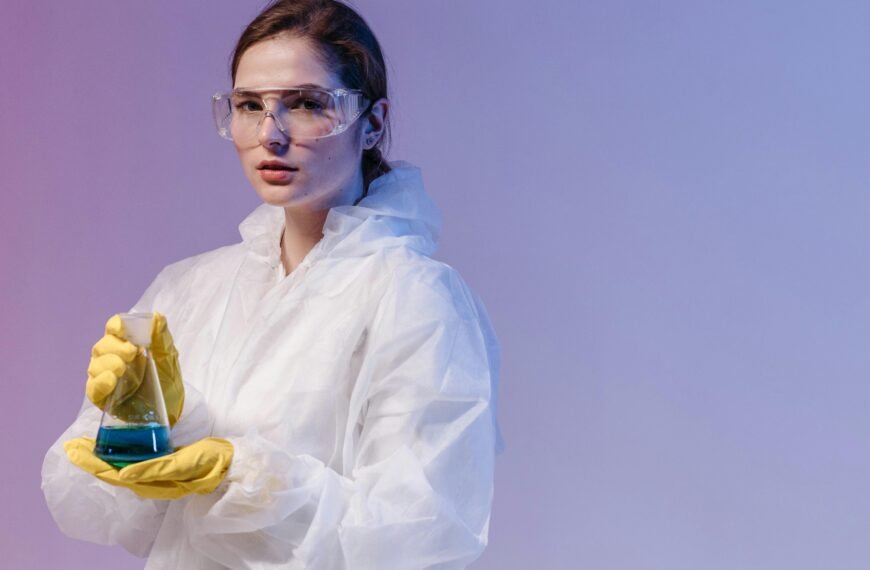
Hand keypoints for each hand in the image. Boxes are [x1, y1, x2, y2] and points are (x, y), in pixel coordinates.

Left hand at [64, 437, 233, 499]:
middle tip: (73, 445)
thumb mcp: (184, 463)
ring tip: (86, 446)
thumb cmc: (210, 461)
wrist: (230, 464)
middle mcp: (149, 482)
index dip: (93, 464)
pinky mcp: (162, 467)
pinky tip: (114, 449)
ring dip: (102, 458)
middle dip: (91, 460)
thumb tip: (124, 474)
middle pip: (113, 472)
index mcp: (153, 483)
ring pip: (121, 468)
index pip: (114, 475)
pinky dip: (119, 456)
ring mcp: (155, 476)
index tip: (75, 450)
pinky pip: (133, 464)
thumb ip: (155, 470)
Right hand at [86, 312, 184, 425]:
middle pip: (102, 346)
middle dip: (115, 348)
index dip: (116, 326)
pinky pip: (93, 388)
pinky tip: (111, 380)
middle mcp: (110, 358)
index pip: (113, 328)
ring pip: (95, 366)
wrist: (172, 409)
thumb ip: (162, 337)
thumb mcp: (168, 357)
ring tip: (121, 368)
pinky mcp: (102, 397)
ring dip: (107, 364)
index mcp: (125, 343)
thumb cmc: (167, 379)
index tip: (122, 329)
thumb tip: (157, 316)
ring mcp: (104, 377)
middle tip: (131, 353)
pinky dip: (100, 383)